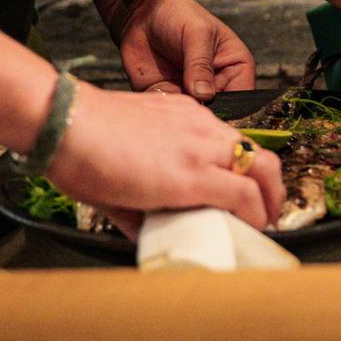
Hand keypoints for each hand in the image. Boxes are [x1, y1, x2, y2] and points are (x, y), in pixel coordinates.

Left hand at [45, 84, 286, 236]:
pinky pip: (219, 127)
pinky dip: (225, 146)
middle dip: (275, 192)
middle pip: (264, 165)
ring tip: (244, 186)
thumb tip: (162, 235)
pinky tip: (208, 159)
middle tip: (269, 211)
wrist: (66, 120)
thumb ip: (151, 225)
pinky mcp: (184, 106)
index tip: (254, 229)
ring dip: (254, 168)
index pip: (249, 198)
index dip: (259, 219)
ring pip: (247, 143)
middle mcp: (201, 146)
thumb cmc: (85, 166)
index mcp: (189, 177)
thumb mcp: (120, 212)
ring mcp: (196, 121)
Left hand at [116, 0, 258, 101]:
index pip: (243, 99)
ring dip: (179, 114)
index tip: (213, 113)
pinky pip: (166, 113)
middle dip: (203, 115)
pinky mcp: (168, 97)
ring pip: (190, 117)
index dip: (232, 112)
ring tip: (169, 94)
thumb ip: (201, 64)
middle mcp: (217, 86)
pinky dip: (161, 110)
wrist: (144, 13)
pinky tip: (155, 95)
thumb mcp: (197, 34)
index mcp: (236, 68)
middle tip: (187, 104)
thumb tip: (204, 95)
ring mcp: (191, 94)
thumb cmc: (180, 15)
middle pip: (217, 114)